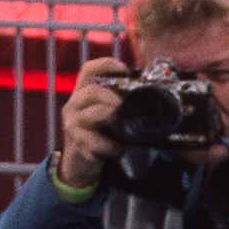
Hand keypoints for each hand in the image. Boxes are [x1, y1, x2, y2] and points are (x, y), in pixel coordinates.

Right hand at [52, 52, 129, 194]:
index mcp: (82, 94)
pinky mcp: (79, 144)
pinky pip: (96, 142)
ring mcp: (73, 125)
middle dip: (114, 97)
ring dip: (114, 118)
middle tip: (127, 106)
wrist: (78, 164)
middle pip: (92, 90)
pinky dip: (112, 146)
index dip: (106, 65)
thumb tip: (155, 92)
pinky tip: (119, 150)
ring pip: (92, 114)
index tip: (126, 70)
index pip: (88, 70)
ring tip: (124, 126)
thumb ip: (118, 102)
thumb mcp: (104, 114)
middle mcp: (74, 106)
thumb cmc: (98, 135)